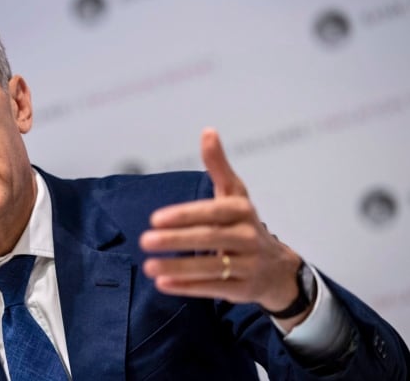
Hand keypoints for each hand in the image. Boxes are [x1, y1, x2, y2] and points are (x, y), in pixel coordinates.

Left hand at [140, 128, 308, 326]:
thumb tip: (208, 131)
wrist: (277, 268)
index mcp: (242, 210)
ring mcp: (248, 264)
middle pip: (210, 238)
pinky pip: (213, 288)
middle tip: (145, 240)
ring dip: (178, 268)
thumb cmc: (244, 224)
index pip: (212, 212)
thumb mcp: (234, 194)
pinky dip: (188, 287)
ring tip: (148, 267)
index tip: (155, 218)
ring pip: (211, 267)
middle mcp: (248, 236)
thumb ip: (218, 166)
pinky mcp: (243, 289)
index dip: (184, 215)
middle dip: (176, 240)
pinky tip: (163, 284)